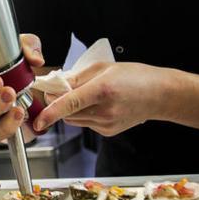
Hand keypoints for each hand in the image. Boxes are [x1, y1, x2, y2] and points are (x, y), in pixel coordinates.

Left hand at [34, 62, 173, 135]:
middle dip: (59, 102)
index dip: (50, 112)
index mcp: (102, 90)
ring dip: (71, 109)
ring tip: (88, 95)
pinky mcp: (108, 132)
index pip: (69, 104)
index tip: (38, 120)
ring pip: (74, 119)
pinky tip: (99, 105)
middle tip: (64, 89)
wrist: (160, 95)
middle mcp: (104, 110)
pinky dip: (84, 114)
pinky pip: (85, 123)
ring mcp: (106, 124)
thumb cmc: (135, 76)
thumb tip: (56, 85)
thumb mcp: (104, 67)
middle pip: (67, 112)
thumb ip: (77, 77)